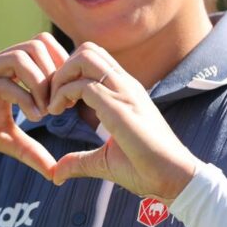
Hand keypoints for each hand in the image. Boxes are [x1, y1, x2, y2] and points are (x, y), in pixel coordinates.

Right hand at [0, 33, 68, 179]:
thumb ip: (29, 149)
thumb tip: (54, 171)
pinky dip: (24, 97)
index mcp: (6, 67)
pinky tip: (33, 118)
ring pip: (21, 56)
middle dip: (56, 73)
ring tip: (46, 112)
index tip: (67, 100)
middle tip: (60, 105)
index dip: (61, 68)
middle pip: (37, 43)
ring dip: (41, 83)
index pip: (43, 46)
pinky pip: (2, 82)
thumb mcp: (2, 138)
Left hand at [48, 42, 198, 203]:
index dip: (71, 73)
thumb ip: (80, 160)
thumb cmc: (146, 169)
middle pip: (87, 49)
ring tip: (55, 104)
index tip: (61, 100)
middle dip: (62, 68)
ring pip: (84, 57)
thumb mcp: (105, 160)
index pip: (95, 60)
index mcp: (125, 91)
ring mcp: (123, 91)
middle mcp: (125, 84)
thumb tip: (57, 173)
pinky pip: (82, 85)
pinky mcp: (118, 106)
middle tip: (53, 97)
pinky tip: (59, 113)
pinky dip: (62, 94)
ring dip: (61, 76)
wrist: (173, 177)